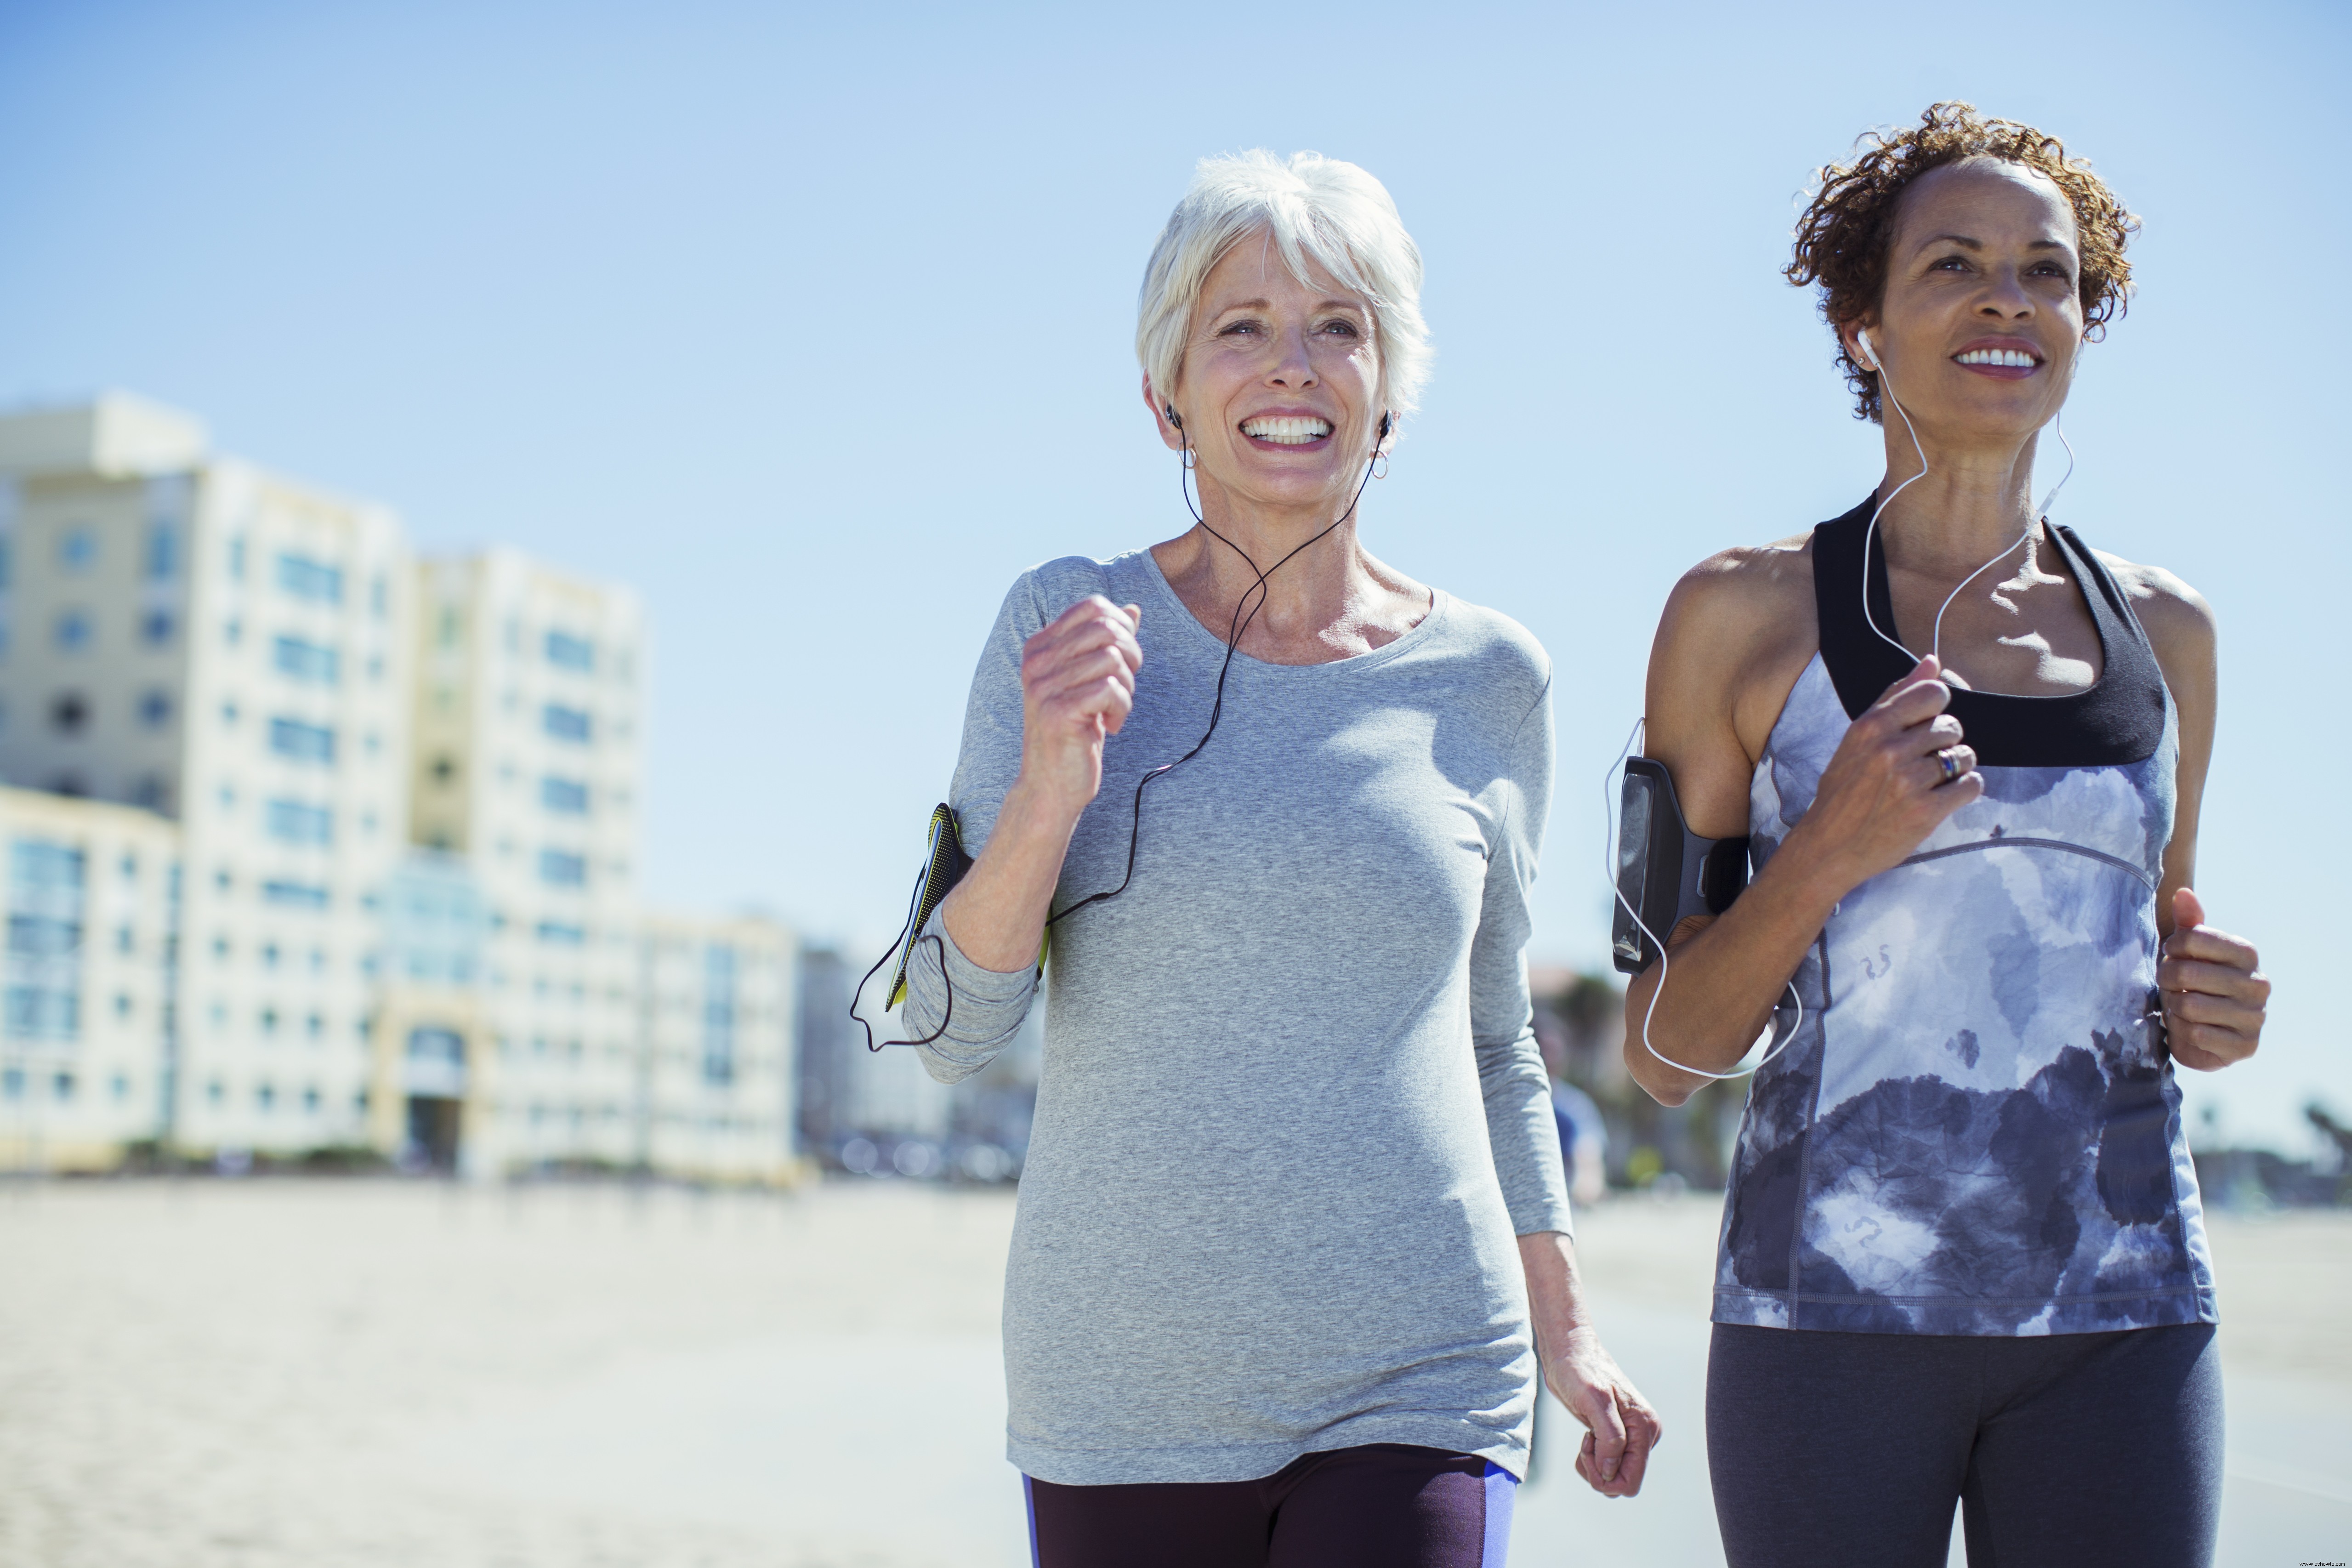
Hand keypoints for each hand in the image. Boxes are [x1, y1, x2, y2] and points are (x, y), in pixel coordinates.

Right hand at [1018, 596, 1142, 816]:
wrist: (1052, 785)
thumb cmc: (1075, 731)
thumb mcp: (1089, 681)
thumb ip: (1106, 644)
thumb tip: (1132, 610)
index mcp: (1040, 647)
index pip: (1092, 607)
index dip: (1122, 628)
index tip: (1122, 662)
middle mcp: (1036, 661)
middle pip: (1106, 629)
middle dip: (1130, 656)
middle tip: (1124, 687)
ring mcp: (1043, 686)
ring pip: (1112, 659)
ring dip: (1126, 688)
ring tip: (1113, 712)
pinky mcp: (1058, 711)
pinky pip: (1111, 689)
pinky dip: (1122, 709)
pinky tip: (1110, 728)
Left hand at [1544, 1325, 1662, 1497]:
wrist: (1569, 1351)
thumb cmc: (1579, 1370)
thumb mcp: (1595, 1400)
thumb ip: (1610, 1437)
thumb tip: (1611, 1471)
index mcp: (1645, 1428)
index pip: (1631, 1481)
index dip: (1606, 1478)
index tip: (1589, 1450)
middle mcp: (1644, 1435)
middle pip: (1623, 1482)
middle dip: (1599, 1471)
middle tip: (1586, 1442)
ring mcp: (1631, 1437)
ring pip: (1614, 1476)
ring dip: (1594, 1465)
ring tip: (1586, 1437)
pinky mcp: (1616, 1436)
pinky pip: (1607, 1466)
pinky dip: (1592, 1459)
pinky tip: (1587, 1436)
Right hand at [1790, 655, 1980, 893]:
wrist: (1828, 847)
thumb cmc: (1842, 793)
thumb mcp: (1858, 740)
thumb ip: (1895, 698)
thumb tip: (1932, 662)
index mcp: (1871, 726)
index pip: (1933, 694)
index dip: (1937, 709)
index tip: (1925, 726)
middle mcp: (1890, 750)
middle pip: (1951, 726)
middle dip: (1944, 744)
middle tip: (1922, 763)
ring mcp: (1909, 781)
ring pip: (1964, 755)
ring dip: (1955, 769)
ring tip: (1931, 782)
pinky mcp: (1926, 811)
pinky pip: (1971, 785)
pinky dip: (1963, 791)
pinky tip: (1941, 798)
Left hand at [2159, 888, 2266, 1070]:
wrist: (2204, 1032)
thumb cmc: (2194, 983)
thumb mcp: (2189, 951)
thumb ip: (2188, 922)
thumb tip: (2182, 892)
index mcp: (2246, 953)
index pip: (2194, 938)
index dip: (2172, 948)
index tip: (2171, 955)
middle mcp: (2258, 983)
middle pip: (2187, 973)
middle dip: (2168, 981)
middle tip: (2171, 986)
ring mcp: (2256, 1016)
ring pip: (2189, 1006)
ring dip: (2174, 1008)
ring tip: (2180, 1007)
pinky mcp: (2246, 1046)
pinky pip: (2197, 1035)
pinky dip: (2183, 1033)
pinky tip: (2190, 1029)